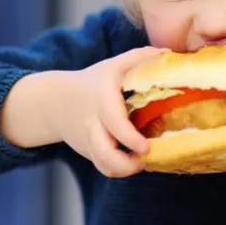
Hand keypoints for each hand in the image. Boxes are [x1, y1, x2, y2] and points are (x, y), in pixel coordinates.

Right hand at [47, 47, 163, 177]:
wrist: (56, 102)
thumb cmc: (93, 82)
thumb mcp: (113, 65)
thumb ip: (140, 58)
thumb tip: (169, 53)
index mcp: (102, 100)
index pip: (113, 121)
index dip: (130, 138)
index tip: (145, 147)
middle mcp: (94, 124)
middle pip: (103, 154)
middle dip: (126, 165)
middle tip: (146, 157)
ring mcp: (90, 142)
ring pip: (104, 167)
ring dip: (125, 170)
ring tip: (142, 162)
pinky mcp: (91, 154)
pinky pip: (104, 168)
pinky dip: (120, 170)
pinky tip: (134, 162)